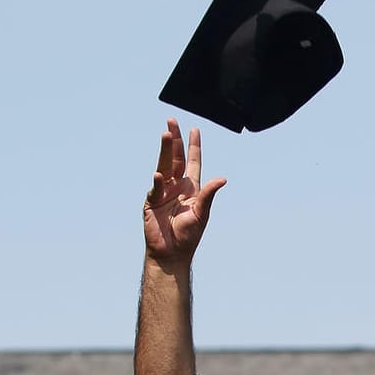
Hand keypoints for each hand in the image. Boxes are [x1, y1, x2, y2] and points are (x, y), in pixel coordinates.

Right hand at [142, 119, 225, 268]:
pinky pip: (155, 189)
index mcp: (190, 187)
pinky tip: (160, 175)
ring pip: (164, 166)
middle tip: (172, 122)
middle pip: (176, 158)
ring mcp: (163, 192)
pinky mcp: (151, 202)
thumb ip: (209, 194)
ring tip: (166, 134)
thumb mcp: (202, 213)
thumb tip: (223, 179)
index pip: (192, 162)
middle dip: (175, 140)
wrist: (172, 253)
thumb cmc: (188, 235)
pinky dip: (158, 182)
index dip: (193, 146)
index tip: (194, 129)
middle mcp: (176, 186)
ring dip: (165, 151)